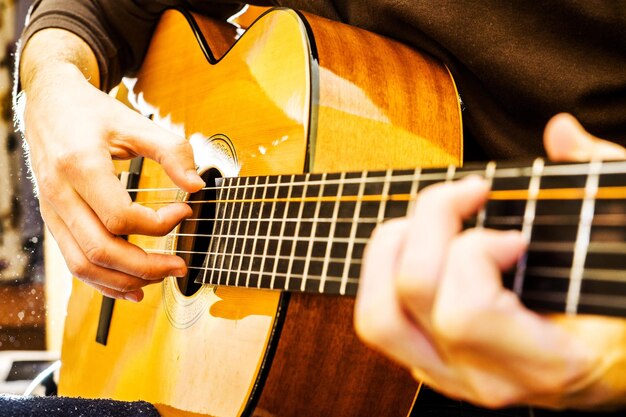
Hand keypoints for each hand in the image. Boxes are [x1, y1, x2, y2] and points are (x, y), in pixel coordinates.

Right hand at [20, 29, 204, 301]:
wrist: (49, 104)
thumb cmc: (92, 113)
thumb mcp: (135, 122)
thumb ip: (171, 151)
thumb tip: (197, 185)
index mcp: (80, 166)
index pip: (120, 217)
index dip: (159, 223)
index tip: (185, 211)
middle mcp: (60, 194)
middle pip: (101, 250)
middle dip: (146, 266)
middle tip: (180, 265)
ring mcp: (53, 210)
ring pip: (84, 264)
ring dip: (125, 280)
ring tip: (161, 278)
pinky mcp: (55, 219)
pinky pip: (75, 261)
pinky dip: (103, 281)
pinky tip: (132, 287)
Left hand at [354, 113, 625, 408]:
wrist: (614, 366)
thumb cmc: (621, 302)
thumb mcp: (623, 237)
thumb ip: (599, 181)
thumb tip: (559, 133)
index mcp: (545, 362)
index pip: (465, 313)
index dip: (478, 253)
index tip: (517, 235)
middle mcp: (485, 377)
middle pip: (412, 294)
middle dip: (432, 221)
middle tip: (470, 196)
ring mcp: (452, 375)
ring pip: (378, 316)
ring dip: (391, 248)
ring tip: (433, 220)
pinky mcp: (431, 362)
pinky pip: (380, 318)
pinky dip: (385, 268)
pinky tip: (423, 243)